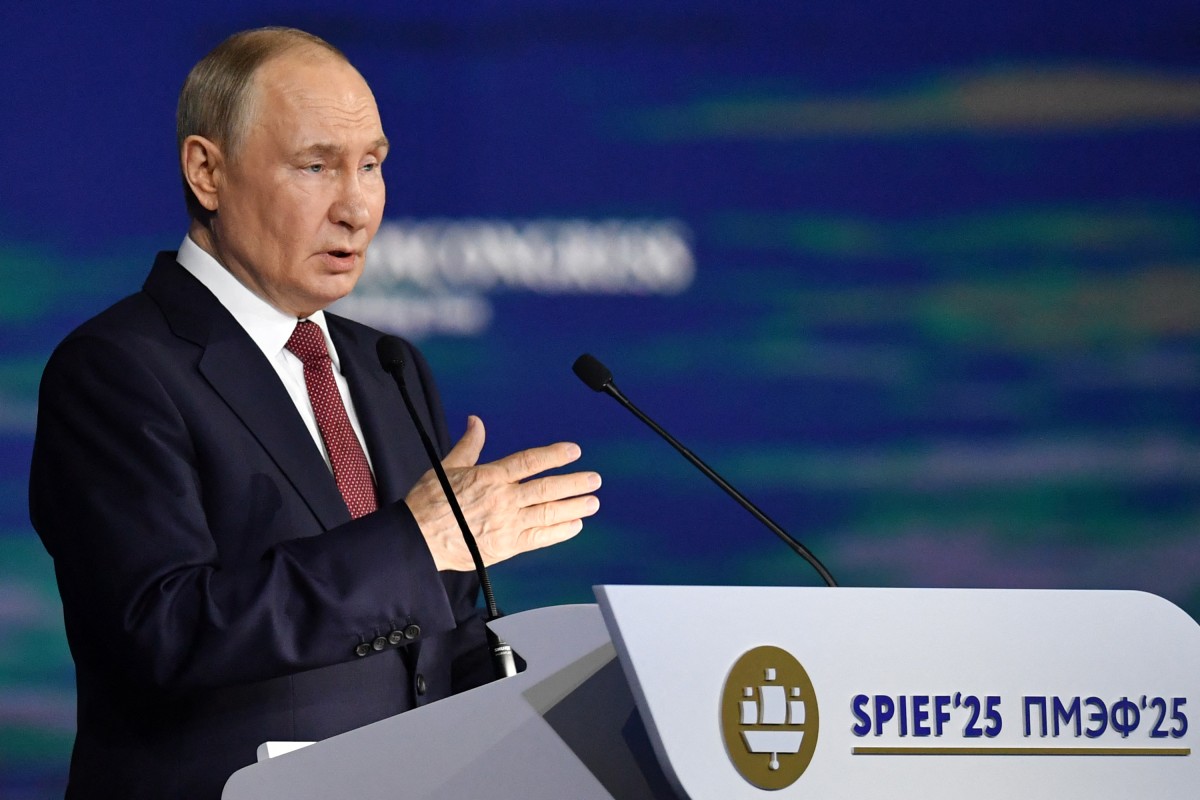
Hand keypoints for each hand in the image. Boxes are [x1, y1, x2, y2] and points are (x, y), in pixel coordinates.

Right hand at [405, 415, 600, 570]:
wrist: (418, 539)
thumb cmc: (429, 503)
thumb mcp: (447, 467)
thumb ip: (469, 445)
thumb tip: (476, 421)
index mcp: (490, 477)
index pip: (530, 461)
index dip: (555, 455)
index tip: (574, 451)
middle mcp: (503, 499)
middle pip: (546, 488)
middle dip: (574, 483)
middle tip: (594, 480)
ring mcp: (507, 524)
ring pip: (548, 513)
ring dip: (574, 507)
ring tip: (592, 502)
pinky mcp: (506, 547)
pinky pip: (539, 539)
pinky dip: (559, 531)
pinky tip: (574, 525)